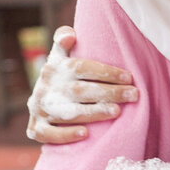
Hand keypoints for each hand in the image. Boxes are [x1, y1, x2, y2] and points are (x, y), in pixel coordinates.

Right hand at [26, 25, 138, 144]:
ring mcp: (39, 109)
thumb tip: (70, 34)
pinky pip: (48, 134)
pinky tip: (85, 133)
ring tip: (117, 111)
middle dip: (108, 93)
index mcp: (53, 69)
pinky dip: (66, 134)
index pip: (80, 67)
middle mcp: (44, 88)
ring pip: (67, 112)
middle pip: (79, 90)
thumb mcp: (60, 58)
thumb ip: (64, 43)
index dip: (105, 72)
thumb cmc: (62, 79)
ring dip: (93, 112)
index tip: (129, 77)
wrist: (40, 106)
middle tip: (133, 95)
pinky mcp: (35, 129)